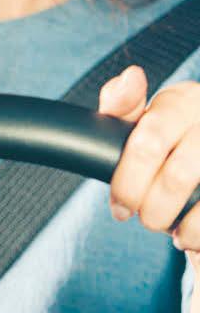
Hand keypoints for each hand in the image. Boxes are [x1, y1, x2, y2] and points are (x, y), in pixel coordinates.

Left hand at [99, 65, 199, 273]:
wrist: (197, 156)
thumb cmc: (167, 140)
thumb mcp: (142, 118)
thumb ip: (122, 104)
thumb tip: (132, 76)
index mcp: (184, 100)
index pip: (150, 140)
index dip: (129, 181)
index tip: (120, 206)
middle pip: (177, 176)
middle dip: (152, 208)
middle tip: (140, 218)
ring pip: (196, 194)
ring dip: (177, 223)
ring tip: (167, 228)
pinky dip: (197, 234)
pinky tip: (189, 236)